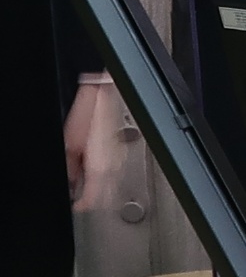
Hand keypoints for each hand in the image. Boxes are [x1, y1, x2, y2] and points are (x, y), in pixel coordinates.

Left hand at [64, 79, 123, 210]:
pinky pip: (117, 169)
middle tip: (79, 197)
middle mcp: (114, 164)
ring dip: (102, 188)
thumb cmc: (88, 113)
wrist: (104, 93)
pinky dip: (108, 175)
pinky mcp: (122, 147)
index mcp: (100, 167)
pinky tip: (98, 169)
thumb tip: (70, 183)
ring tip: (87, 184)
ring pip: (114, 183)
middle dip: (92, 199)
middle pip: (106, 196)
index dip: (80, 205)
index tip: (73, 204)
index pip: (92, 199)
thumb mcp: (69, 144)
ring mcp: (121, 155)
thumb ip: (70, 170)